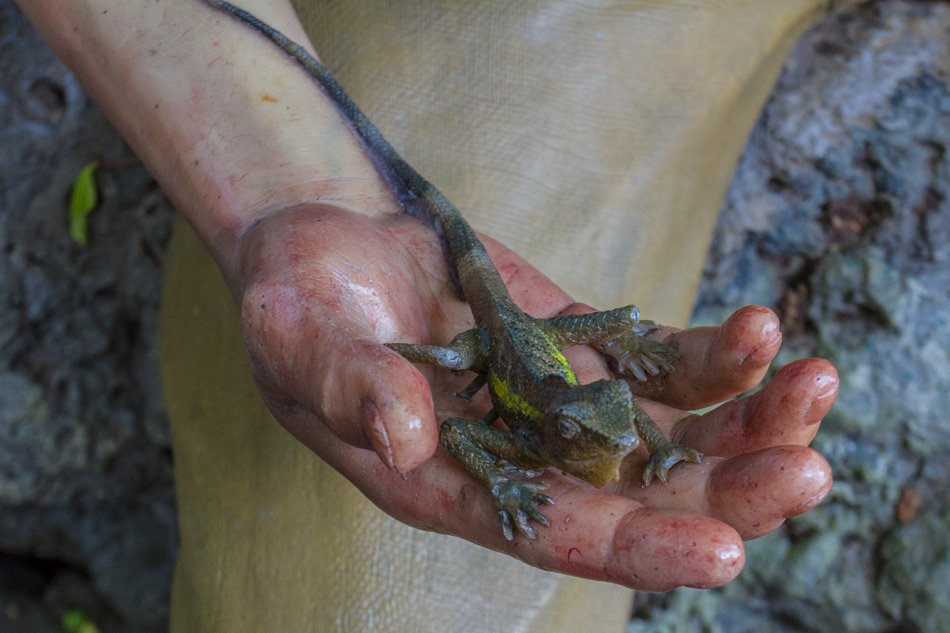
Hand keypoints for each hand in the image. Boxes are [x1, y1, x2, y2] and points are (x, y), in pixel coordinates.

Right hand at [236, 203, 835, 590]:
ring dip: (745, 421)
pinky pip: (657, 363)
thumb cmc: (294, 301)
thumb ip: (348, 388)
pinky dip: (711, 356)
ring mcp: (555, 400)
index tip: (722, 551)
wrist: (326, 240)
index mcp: (452, 483)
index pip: (554, 534)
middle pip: (638, 497)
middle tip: (808, 470)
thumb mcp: (298, 340)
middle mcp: (517, 456)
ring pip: (669, 435)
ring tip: (815, 383)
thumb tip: (406, 436)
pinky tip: (758, 332)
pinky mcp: (576, 345)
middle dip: (726, 491)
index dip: (634, 547)